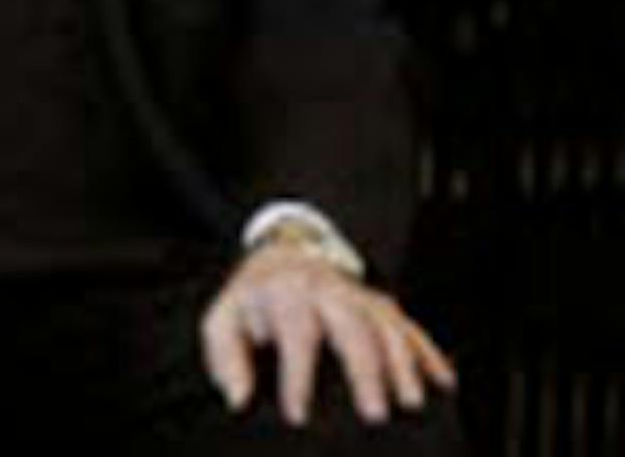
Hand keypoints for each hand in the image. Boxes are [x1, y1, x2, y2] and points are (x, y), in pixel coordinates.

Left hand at [201, 241, 455, 426]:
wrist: (284, 252)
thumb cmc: (255, 297)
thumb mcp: (224, 319)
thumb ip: (226, 357)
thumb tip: (238, 398)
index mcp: (285, 294)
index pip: (294, 335)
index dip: (296, 377)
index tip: (298, 415)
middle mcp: (328, 292)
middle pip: (353, 327)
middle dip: (365, 371)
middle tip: (373, 413)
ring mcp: (360, 296)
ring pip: (388, 327)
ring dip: (403, 365)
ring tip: (412, 402)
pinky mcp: (383, 305)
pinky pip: (410, 327)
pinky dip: (429, 353)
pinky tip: (443, 381)